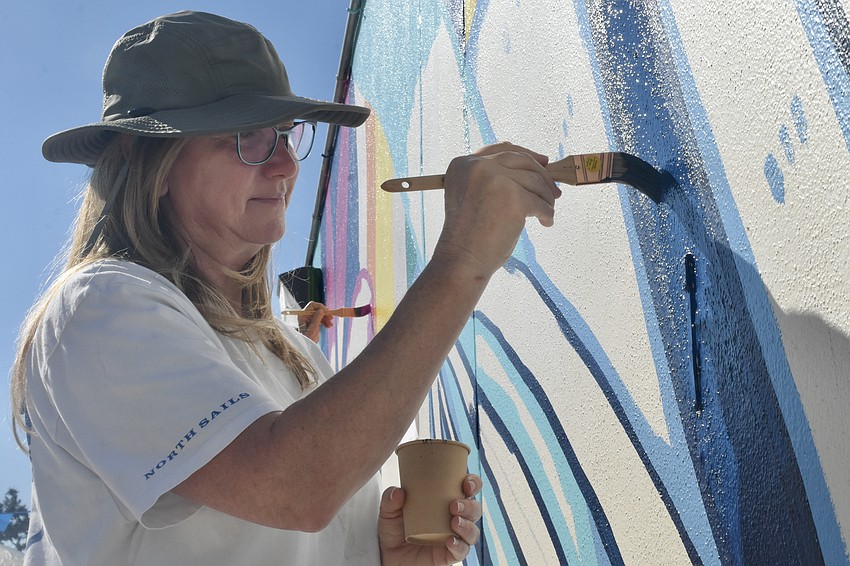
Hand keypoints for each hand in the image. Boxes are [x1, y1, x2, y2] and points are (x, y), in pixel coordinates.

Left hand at [296, 301, 333, 342]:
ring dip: (326, 318)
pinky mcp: (313, 322)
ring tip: (330, 325)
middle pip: (317, 309)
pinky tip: (328, 326)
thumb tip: (322, 310)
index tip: (327, 311)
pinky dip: (325, 321)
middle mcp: (305, 315)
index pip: (312, 305)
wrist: (307, 347)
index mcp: (303, 315)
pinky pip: (321, 318)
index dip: (320, 307)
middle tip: (331, 318)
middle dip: (325, 313)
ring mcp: (309, 319)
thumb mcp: (313, 329)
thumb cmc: (308, 339)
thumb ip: (317, 318)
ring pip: (320, 313)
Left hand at [378, 474, 482, 565]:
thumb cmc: (394, 528)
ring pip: (472, 531)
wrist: (389, 555)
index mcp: (446, 501)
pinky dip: (459, 546)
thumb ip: (390, 499)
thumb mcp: (389, 511)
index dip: (473, 484)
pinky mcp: (449, 555)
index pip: (467, 489)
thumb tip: (399, 492)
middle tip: (454, 505)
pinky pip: (462, 551)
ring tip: (454, 522)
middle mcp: (454, 518)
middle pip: (474, 510)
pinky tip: (450, 541)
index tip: (466, 482)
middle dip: (470, 506)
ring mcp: (454, 537)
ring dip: (468, 525)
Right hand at [435, 142, 560, 275]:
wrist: (462, 259)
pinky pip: (540, 201)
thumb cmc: (469, 235)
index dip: (527, 154)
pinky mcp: (513, 197)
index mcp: (463, 164)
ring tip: (545, 214)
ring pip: (535, 181)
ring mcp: (495, 179)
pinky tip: (545, 222)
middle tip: (555, 193)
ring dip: (546, 198)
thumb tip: (534, 167)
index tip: (544, 162)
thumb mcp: (471, 196)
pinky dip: (547, 213)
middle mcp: (477, 166)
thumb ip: (492, 178)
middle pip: (523, 160)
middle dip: (543, 176)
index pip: (502, 150)